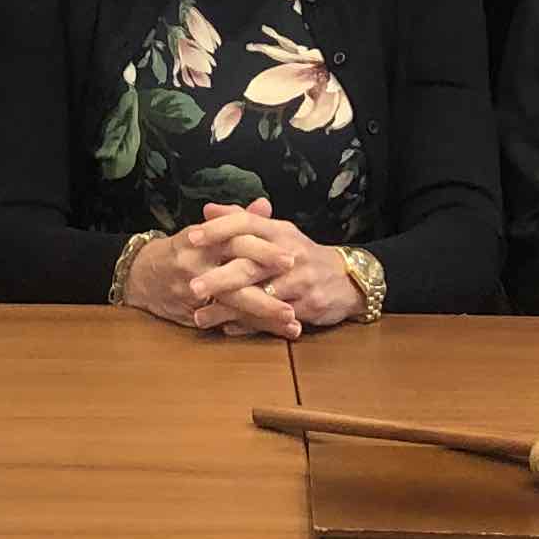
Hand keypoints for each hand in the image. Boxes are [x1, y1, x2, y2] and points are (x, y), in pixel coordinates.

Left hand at [179, 205, 366, 335]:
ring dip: (228, 310)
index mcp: (279, 232)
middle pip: (250, 265)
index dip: (219, 229)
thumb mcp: (277, 232)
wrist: (348, 279)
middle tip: (191, 287)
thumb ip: (242, 220)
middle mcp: (289, 254)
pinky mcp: (308, 306)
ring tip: (200, 317)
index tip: (191, 238)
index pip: (246, 223)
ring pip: (259, 298)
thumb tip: (207, 209)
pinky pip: (273, 319)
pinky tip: (227, 328)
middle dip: (219, 278)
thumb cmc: (302, 254)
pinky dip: (249, 325)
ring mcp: (300, 282)